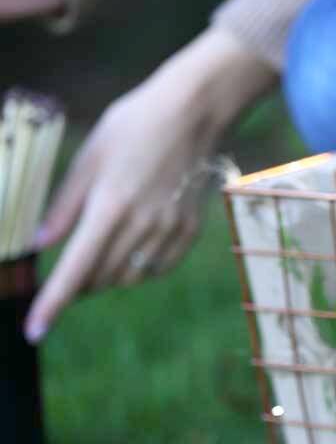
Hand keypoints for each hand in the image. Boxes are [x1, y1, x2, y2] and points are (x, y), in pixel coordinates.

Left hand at [24, 27, 276, 341]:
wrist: (193, 113)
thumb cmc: (133, 126)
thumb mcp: (90, 158)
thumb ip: (65, 205)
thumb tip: (42, 243)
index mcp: (110, 206)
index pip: (75, 269)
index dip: (52, 303)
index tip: (35, 330)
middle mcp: (142, 225)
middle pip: (101, 278)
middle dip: (78, 284)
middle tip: (66, 273)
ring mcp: (170, 231)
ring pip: (129, 277)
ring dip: (107, 276)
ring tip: (100, 252)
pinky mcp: (189, 231)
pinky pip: (156, 267)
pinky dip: (137, 268)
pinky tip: (131, 248)